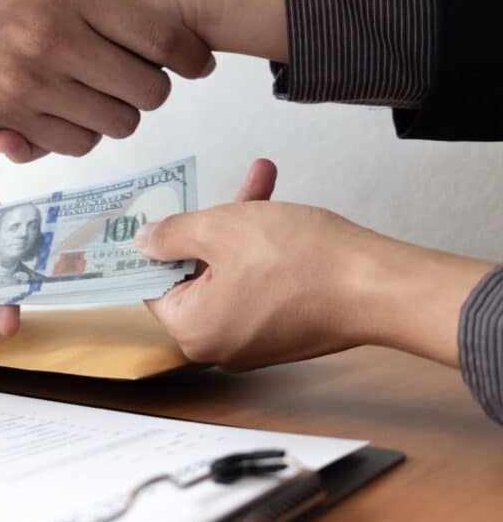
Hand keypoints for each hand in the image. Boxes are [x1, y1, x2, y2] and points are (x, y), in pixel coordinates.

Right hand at [0, 0, 205, 157]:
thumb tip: (153, 5)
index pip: (164, 38)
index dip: (186, 54)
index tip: (194, 60)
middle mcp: (56, 36)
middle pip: (148, 91)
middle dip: (150, 89)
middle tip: (138, 77)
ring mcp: (32, 82)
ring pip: (114, 123)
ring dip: (114, 116)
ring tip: (98, 93)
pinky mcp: (10, 117)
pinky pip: (70, 142)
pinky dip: (73, 134)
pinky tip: (61, 112)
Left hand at [135, 162, 494, 369]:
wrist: (378, 286)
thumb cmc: (302, 261)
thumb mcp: (220, 229)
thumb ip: (171, 234)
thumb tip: (143, 242)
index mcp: (193, 328)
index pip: (153, 284)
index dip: (155, 245)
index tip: (155, 216)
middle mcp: (218, 343)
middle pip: (194, 273)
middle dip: (210, 222)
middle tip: (217, 188)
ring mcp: (253, 339)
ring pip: (230, 270)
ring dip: (243, 224)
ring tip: (262, 178)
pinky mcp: (284, 328)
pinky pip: (258, 282)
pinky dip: (264, 246)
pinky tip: (279, 205)